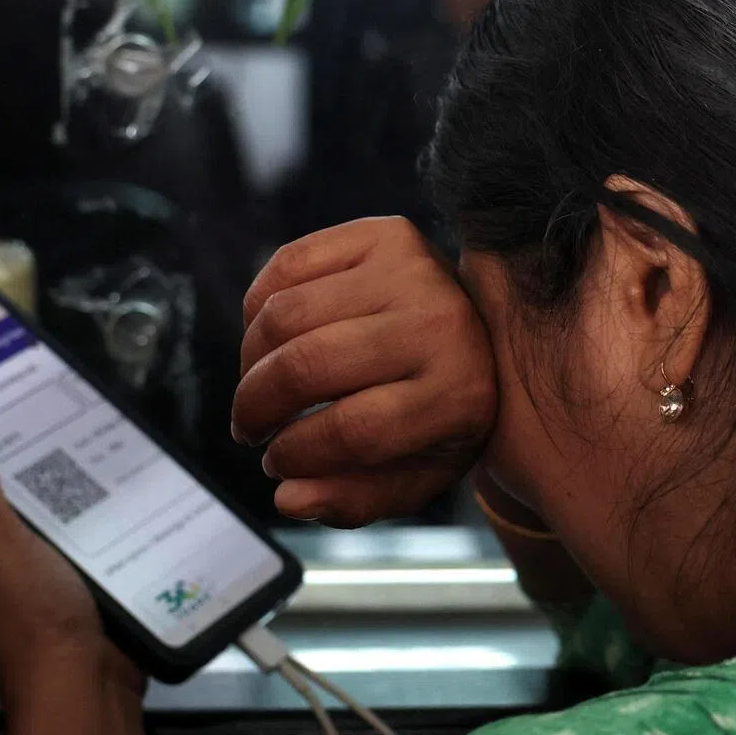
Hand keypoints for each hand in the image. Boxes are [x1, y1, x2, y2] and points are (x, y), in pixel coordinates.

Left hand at [0, 409, 138, 709]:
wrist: (83, 683)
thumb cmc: (26, 612)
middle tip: (29, 420)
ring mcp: (11, 586)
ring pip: (20, 522)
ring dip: (39, 491)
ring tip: (69, 445)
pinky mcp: (53, 594)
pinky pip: (55, 542)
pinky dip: (69, 519)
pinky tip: (97, 496)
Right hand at [233, 217, 497, 526]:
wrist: (486, 339)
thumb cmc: (438, 417)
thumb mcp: (413, 474)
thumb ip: (354, 500)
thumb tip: (287, 499)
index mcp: (460, 393)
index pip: (354, 429)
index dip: (297, 453)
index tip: (276, 465)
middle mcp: (441, 323)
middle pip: (309, 365)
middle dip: (257, 406)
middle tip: (248, 428)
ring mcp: (413, 270)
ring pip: (285, 315)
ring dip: (250, 362)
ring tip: (256, 389)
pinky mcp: (386, 234)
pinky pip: (286, 266)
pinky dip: (258, 309)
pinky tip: (269, 341)